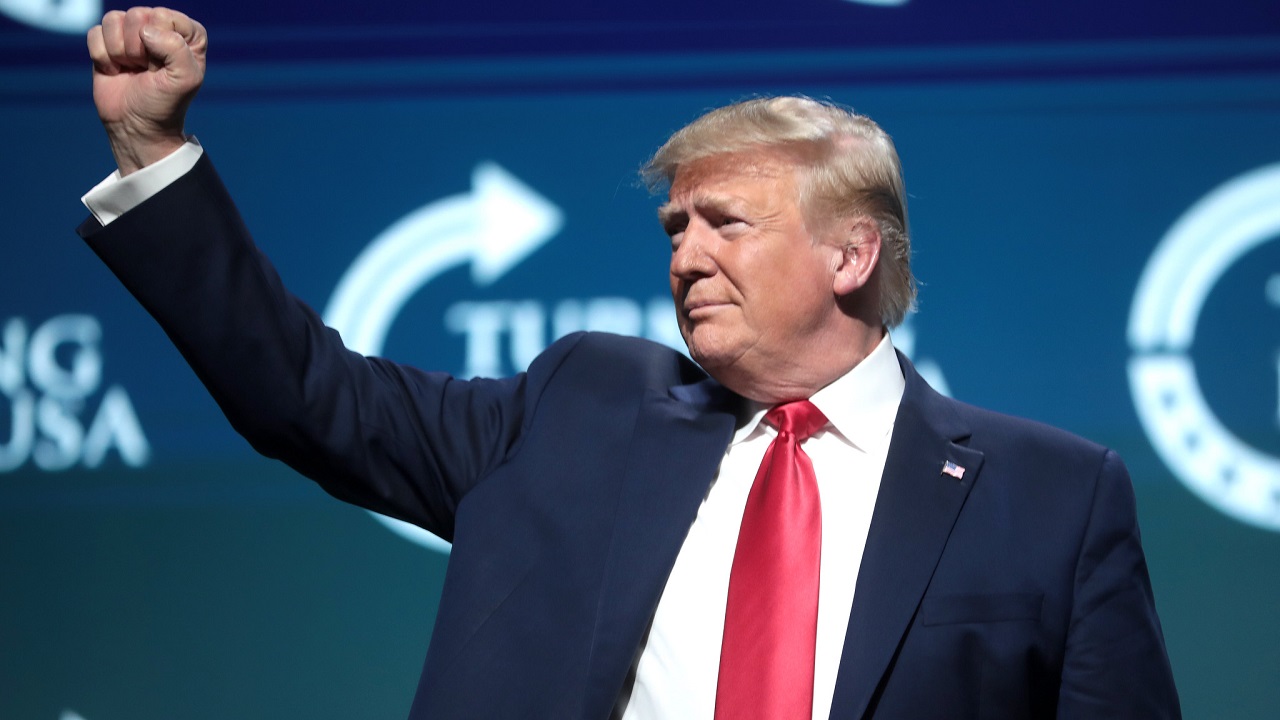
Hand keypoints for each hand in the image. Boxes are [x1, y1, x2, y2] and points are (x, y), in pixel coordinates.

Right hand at [87, 7, 206, 174]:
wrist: (136, 125)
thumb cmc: (165, 103)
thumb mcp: (185, 79)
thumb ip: (177, 49)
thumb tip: (146, 31)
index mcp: (187, 34)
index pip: (164, 16)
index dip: (161, 44)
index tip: (164, 68)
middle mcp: (160, 27)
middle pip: (136, 15)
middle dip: (138, 49)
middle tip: (146, 70)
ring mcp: (131, 33)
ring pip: (113, 20)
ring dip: (119, 52)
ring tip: (132, 69)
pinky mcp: (107, 41)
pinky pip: (95, 33)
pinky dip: (102, 56)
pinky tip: (115, 70)